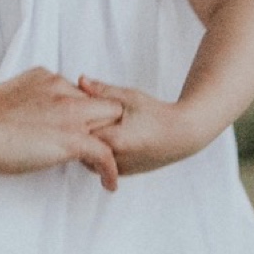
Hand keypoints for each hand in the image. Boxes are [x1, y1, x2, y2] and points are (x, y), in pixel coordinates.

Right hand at [0, 68, 122, 190]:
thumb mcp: (8, 94)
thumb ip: (27, 99)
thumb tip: (25, 111)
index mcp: (48, 79)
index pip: (82, 93)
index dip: (85, 112)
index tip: (81, 129)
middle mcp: (64, 91)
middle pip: (104, 104)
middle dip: (105, 125)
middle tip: (100, 147)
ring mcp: (70, 114)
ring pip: (111, 125)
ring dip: (111, 145)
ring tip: (109, 166)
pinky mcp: (72, 139)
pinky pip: (105, 154)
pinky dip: (110, 170)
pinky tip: (109, 183)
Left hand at [77, 76, 210, 175]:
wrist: (184, 135)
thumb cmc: (158, 113)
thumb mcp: (129, 97)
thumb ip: (102, 90)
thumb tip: (80, 80)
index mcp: (114, 139)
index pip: (78, 133)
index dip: (72, 122)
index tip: (69, 112)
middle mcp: (115, 159)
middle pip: (80, 150)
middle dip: (76, 136)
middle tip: (74, 121)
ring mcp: (120, 169)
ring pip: (88, 160)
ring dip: (86, 147)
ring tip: (90, 130)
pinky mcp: (124, 174)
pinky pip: (99, 167)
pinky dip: (96, 154)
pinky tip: (101, 140)